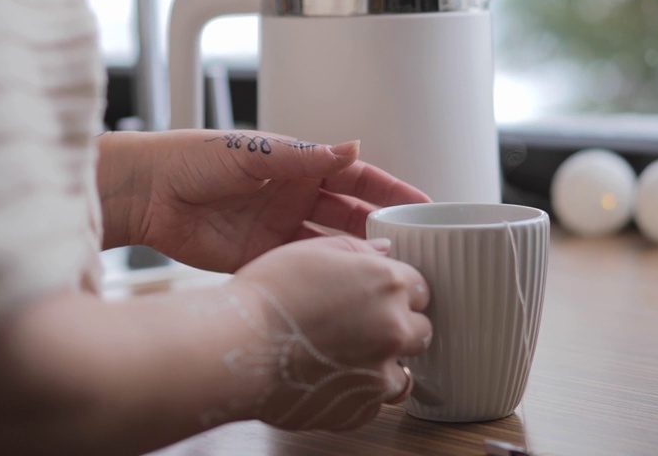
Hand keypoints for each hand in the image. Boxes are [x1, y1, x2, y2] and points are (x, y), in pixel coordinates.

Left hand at [99, 129, 429, 272]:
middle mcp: (294, 197)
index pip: (357, 177)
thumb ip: (303, 157)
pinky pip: (303, 269)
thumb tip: (353, 147)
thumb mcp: (252, 153)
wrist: (146, 194)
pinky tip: (348, 289)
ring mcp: (279, 230)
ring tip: (392, 273)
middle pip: (352, 215)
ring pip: (333, 247)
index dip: (391, 190)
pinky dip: (326, 278)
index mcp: (297, 164)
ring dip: (360, 258)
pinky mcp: (261, 259)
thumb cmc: (191, 159)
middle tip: (418, 248)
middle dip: (385, 229)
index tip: (425, 205)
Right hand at [230, 236, 431, 430]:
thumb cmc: (265, 296)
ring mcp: (381, 373)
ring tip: (343, 358)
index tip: (377, 296)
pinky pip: (374, 403)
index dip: (397, 291)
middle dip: (397, 328)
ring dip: (383, 366)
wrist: (235, 347)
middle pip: (421, 330)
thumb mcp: (308, 250)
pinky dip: (358, 394)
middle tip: (360, 326)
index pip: (421, 287)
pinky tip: (329, 379)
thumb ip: (355, 248)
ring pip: (403, 373)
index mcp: (387, 283)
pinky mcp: (361, 410)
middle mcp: (394, 328)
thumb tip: (382, 252)